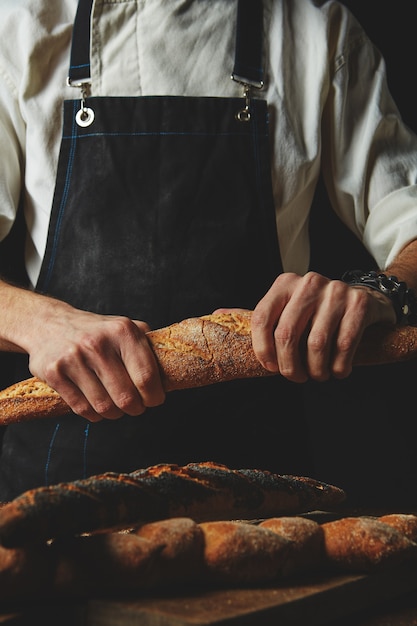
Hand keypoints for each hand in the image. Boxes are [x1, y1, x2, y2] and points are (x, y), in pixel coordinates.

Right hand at [25, 302, 165, 421]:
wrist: (49, 323)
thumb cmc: (97, 331)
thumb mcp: (124, 328)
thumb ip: (148, 346)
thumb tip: (171, 374)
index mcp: (122, 331)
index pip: (147, 377)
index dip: (154, 397)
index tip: (154, 399)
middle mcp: (98, 343)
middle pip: (126, 398)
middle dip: (135, 408)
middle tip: (135, 406)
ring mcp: (73, 358)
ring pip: (104, 407)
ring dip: (115, 414)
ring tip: (116, 406)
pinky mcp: (54, 372)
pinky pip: (81, 409)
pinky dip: (94, 414)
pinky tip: (97, 406)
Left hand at [216, 271, 396, 382]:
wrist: (364, 299)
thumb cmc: (315, 312)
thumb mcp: (285, 308)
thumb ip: (257, 315)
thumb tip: (216, 315)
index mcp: (284, 283)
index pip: (262, 319)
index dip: (262, 350)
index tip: (270, 368)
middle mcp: (308, 282)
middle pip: (287, 334)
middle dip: (289, 365)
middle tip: (296, 377)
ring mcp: (336, 290)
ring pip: (316, 343)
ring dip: (316, 370)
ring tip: (318, 375)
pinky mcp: (359, 303)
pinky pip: (344, 344)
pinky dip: (339, 366)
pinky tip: (338, 370)